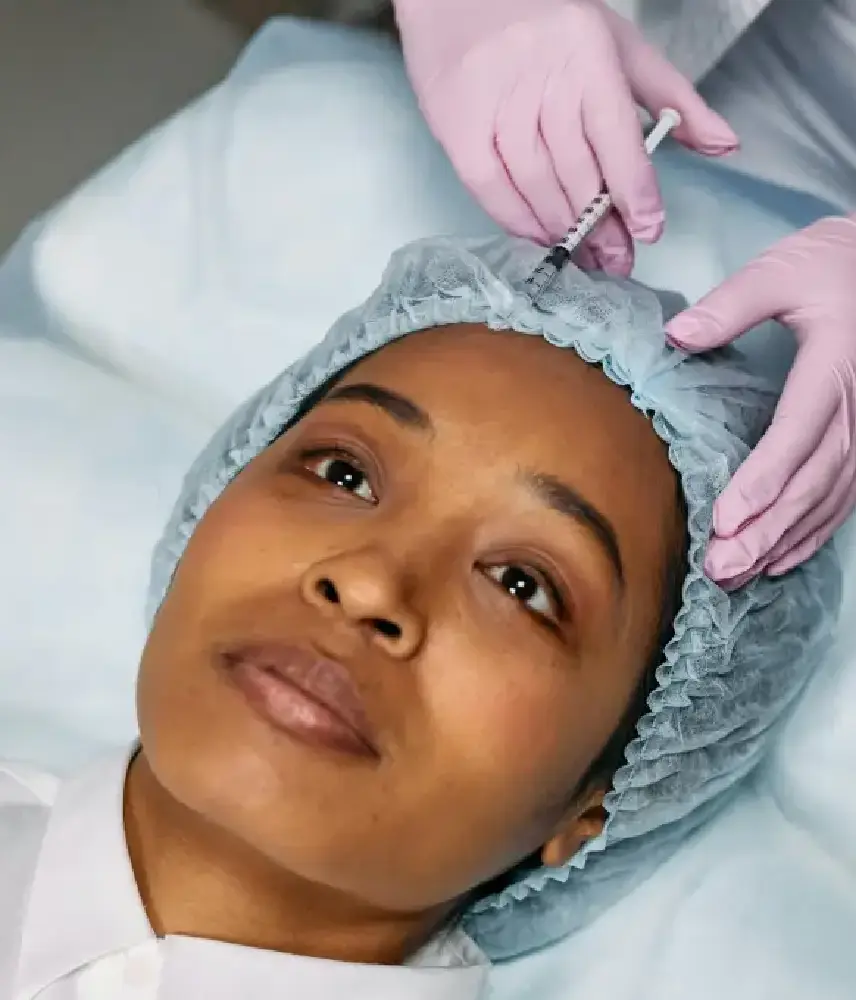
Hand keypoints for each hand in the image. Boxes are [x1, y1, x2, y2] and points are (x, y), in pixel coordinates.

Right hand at [393, 0, 736, 274]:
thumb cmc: (548, 20)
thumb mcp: (620, 44)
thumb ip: (673, 97)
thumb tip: (724, 145)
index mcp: (587, 54)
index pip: (616, 137)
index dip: (634, 191)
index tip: (648, 230)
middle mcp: (540, 78)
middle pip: (576, 171)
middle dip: (600, 225)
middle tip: (617, 260)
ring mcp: (495, 103)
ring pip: (535, 185)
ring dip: (562, 229)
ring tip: (584, 255)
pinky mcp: (456, 125)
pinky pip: (490, 187)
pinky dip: (515, 219)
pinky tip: (538, 235)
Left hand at [666, 215, 855, 587]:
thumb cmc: (839, 263)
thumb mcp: (786, 269)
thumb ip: (734, 303)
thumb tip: (678, 335)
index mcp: (835, 370)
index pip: (797, 436)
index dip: (762, 482)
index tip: (725, 520)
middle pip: (811, 483)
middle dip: (765, 532)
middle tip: (721, 568)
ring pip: (828, 500)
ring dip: (783, 542)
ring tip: (737, 575)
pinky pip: (844, 498)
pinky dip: (812, 533)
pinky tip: (780, 559)